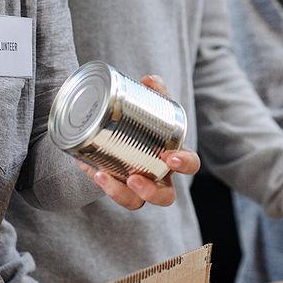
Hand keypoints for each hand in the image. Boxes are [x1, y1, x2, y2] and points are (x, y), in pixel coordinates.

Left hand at [78, 75, 200, 210]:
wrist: (120, 129)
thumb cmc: (146, 120)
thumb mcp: (153, 104)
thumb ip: (154, 91)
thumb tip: (149, 80)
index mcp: (175, 156)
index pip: (190, 165)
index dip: (184, 164)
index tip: (171, 157)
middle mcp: (160, 177)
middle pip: (165, 197)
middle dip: (152, 192)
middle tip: (135, 178)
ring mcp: (138, 186)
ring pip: (136, 203)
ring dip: (121, 194)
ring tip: (104, 176)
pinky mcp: (117, 186)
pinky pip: (112, 192)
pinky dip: (102, 182)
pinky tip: (92, 169)